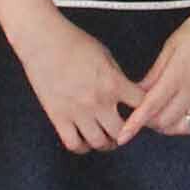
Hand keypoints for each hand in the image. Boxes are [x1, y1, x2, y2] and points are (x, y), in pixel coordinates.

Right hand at [11, 14, 142, 153]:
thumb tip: (126, 93)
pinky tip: (85, 141)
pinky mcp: (58, 117)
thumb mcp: (106, 55)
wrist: (43, 41)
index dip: (146, 110)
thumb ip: (117, 77)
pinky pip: (73, 143)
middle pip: (122, 131)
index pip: (142, 105)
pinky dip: (82, 147)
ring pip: (99, 142)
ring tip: (107, 139)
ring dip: (107, 144)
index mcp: (113, 83)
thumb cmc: (73, 42)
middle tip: (125, 131)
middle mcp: (97, 101)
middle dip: (127, 133)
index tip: (143, 113)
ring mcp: (77, 111)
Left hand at [123, 0, 189, 145]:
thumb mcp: (170, 47)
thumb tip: (137, 91)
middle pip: (163, 121)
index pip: (150, 107)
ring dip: (167, 126)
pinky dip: (189, 126)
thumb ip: (154, 73)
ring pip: (182, 126)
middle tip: (142, 113)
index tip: (123, 135)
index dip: (134, 123)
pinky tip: (183, 117)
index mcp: (177, 76)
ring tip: (160, 115)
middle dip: (148, 122)